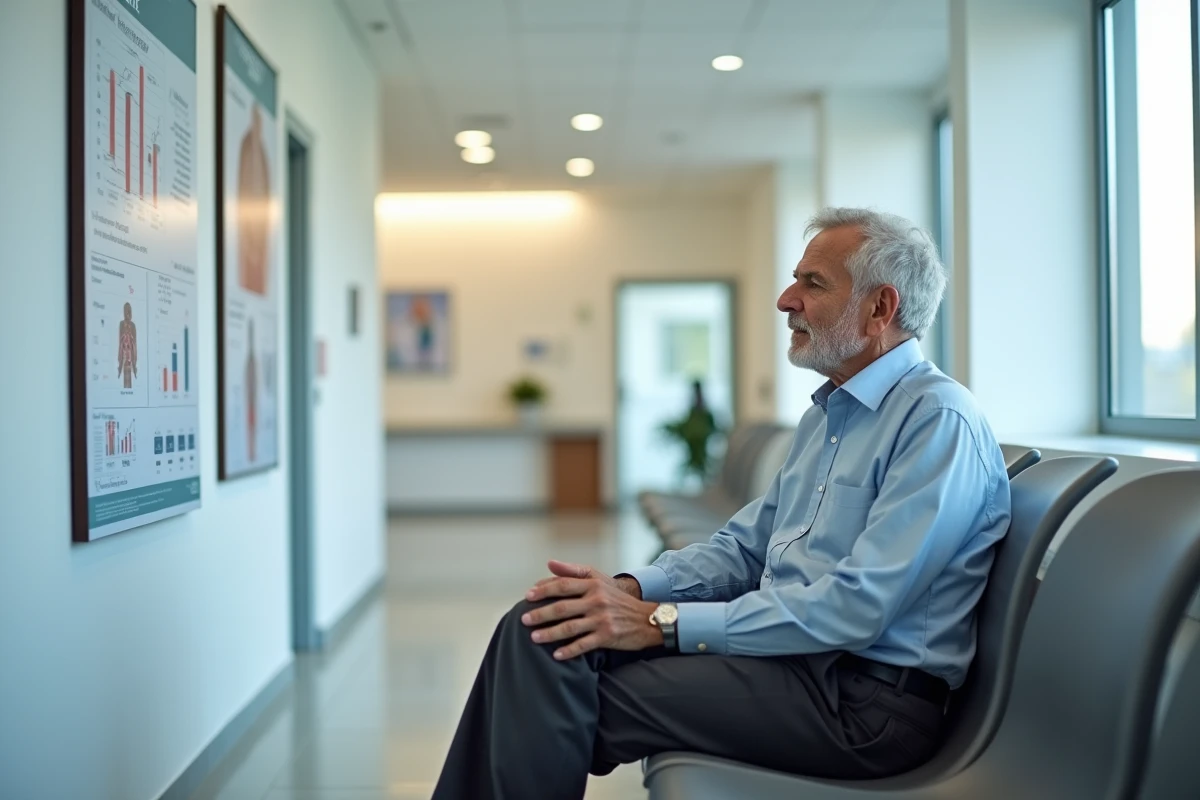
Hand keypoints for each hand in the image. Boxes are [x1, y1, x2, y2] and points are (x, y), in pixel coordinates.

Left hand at [522, 564, 661, 659]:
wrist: (646, 618)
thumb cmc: (618, 598)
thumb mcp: (599, 579)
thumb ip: (573, 571)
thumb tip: (549, 564)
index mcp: (593, 585)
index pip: (563, 585)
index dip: (543, 590)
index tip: (527, 596)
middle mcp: (596, 600)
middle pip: (562, 607)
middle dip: (540, 614)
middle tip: (524, 620)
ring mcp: (601, 619)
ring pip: (569, 627)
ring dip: (549, 634)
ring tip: (534, 638)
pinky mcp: (607, 636)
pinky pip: (583, 645)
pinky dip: (568, 651)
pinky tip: (556, 655)